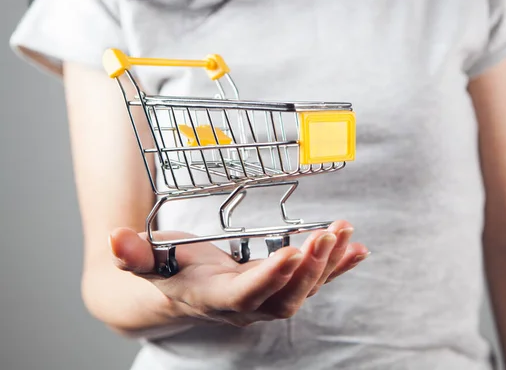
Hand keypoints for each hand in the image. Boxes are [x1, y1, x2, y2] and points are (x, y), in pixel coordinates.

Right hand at [109, 221, 368, 326]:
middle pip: (284, 297)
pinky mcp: (278, 288)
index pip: (245, 295)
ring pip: (304, 290)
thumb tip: (114, 238)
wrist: (175, 294)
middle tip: (327, 235)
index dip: (269, 277)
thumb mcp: (146, 262)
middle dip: (309, 269)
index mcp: (214, 299)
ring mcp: (265, 300)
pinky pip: (313, 282)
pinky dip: (338, 267)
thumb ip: (133, 255)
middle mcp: (245, 306)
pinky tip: (358, 250)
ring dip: (329, 263)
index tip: (293, 252)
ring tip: (345, 232)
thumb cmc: (164, 273)